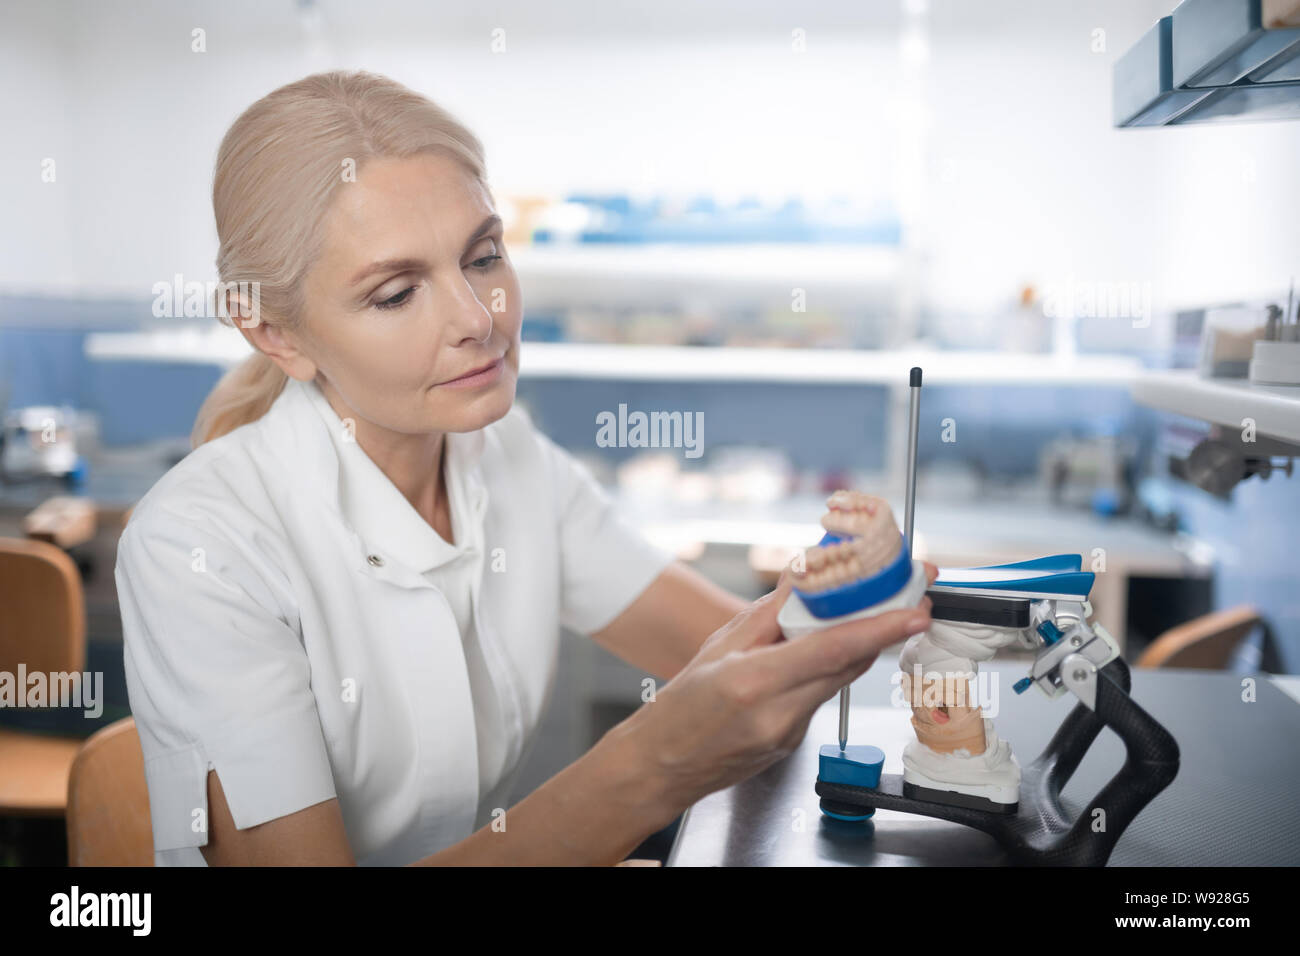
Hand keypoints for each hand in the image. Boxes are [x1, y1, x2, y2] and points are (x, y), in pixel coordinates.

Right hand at [623, 567, 932, 811]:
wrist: (663, 766)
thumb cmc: (682, 704)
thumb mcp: (719, 646)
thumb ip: (769, 612)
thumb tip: (804, 575)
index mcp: (755, 682)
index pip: (832, 650)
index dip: (880, 629)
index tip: (916, 611)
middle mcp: (780, 713)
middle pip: (847, 664)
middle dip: (882, 628)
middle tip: (909, 595)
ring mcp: (792, 734)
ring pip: (839, 679)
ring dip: (859, 645)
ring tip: (871, 611)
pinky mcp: (796, 742)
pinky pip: (821, 696)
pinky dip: (829, 669)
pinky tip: (820, 651)